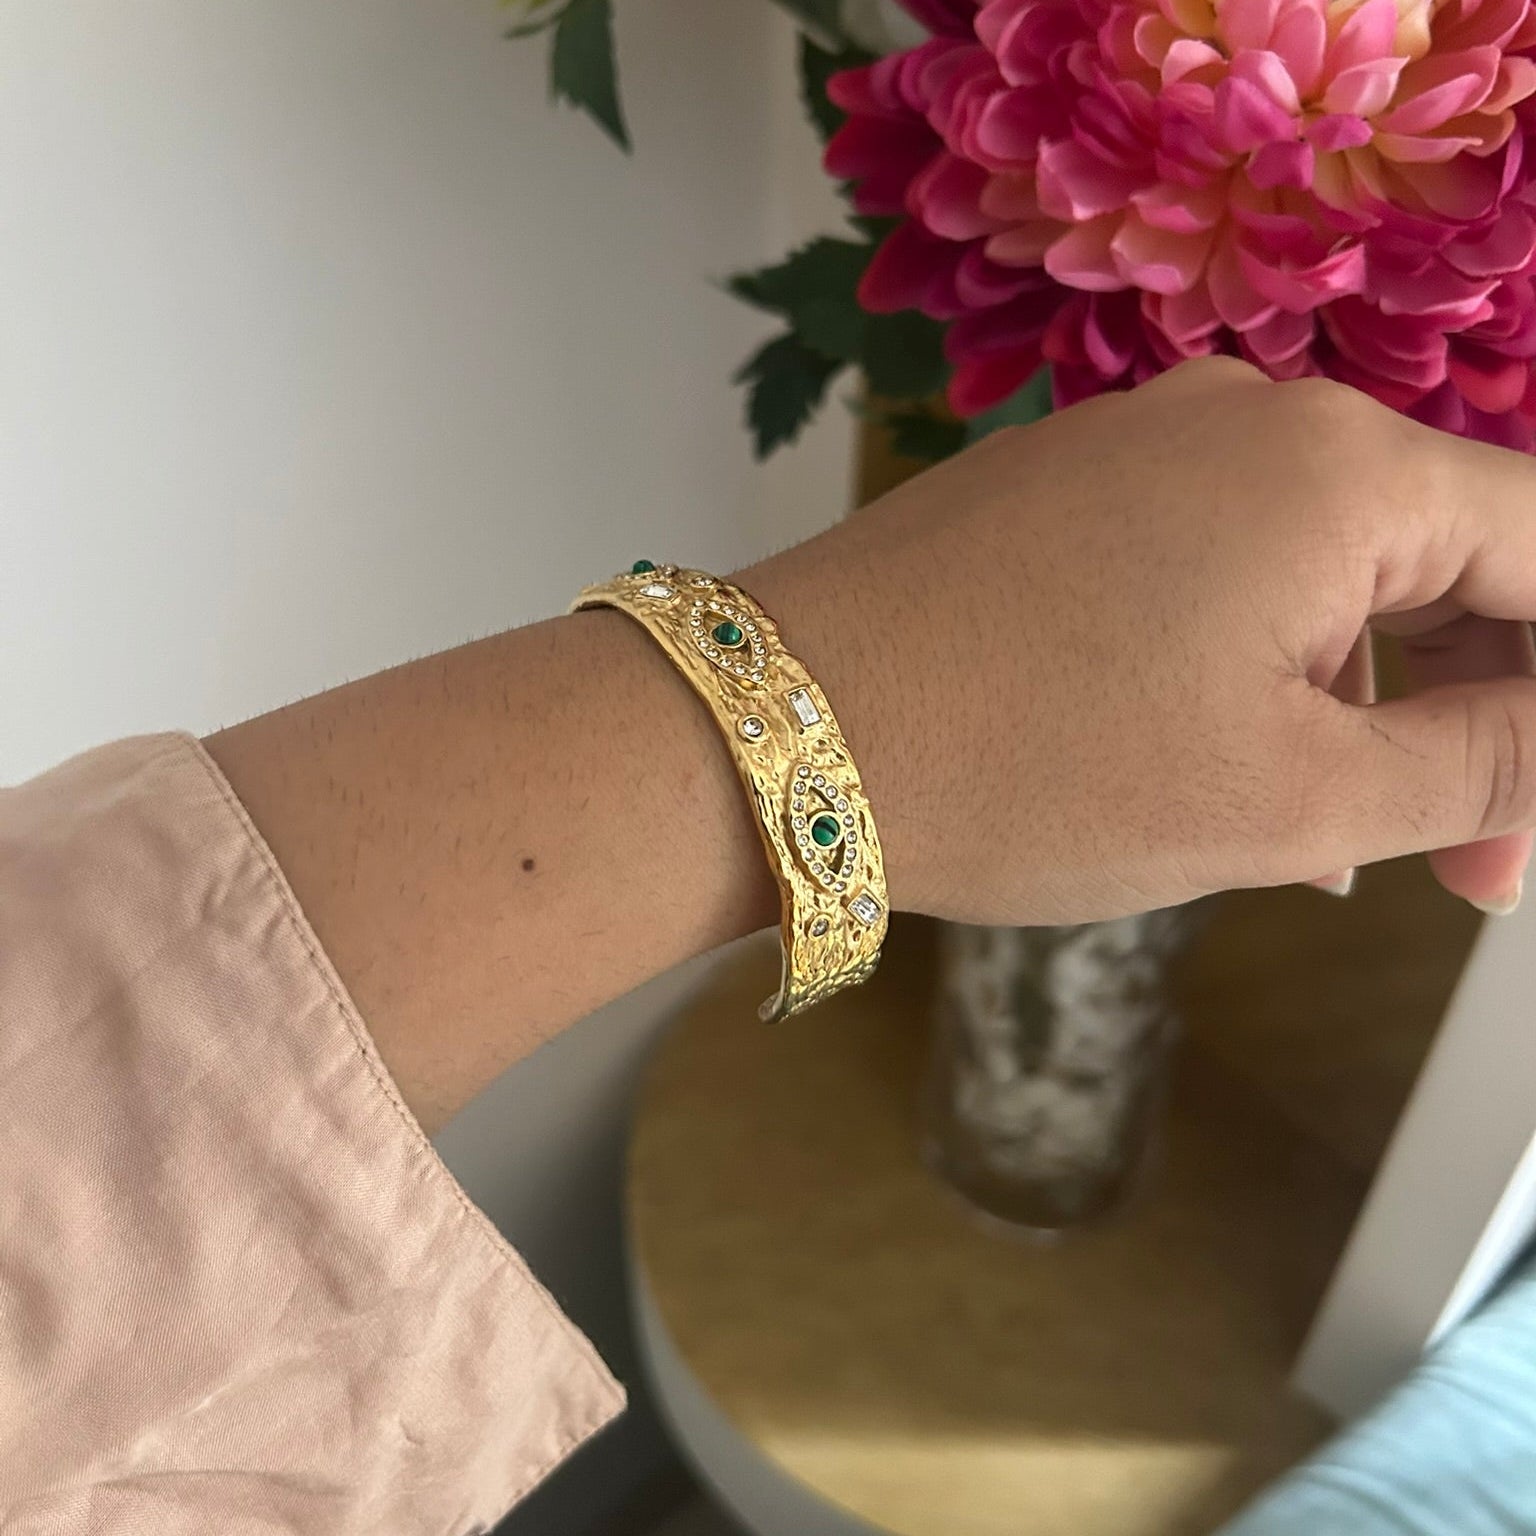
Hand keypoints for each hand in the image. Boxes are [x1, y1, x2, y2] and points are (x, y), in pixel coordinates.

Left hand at [744, 357, 1535, 925]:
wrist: (776, 732)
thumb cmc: (1036, 771)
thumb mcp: (1295, 799)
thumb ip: (1484, 761)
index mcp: (1338, 466)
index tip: (1522, 822)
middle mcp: (1244, 417)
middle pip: (1436, 555)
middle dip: (1467, 716)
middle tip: (1461, 872)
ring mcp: (1138, 441)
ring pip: (1318, 570)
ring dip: (1353, 704)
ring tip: (1324, 844)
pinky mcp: (1059, 488)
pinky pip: (1210, 563)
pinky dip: (1250, 664)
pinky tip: (1222, 765)